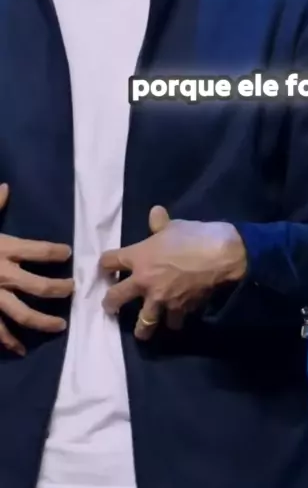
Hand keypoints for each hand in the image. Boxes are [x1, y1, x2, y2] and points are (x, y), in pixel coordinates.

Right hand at [0, 184, 73, 355]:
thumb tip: (5, 187)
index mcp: (4, 249)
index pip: (39, 250)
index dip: (56, 252)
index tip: (68, 253)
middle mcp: (3, 275)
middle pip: (40, 286)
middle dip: (60, 289)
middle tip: (72, 289)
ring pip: (24, 314)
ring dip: (44, 322)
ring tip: (61, 326)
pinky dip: (10, 342)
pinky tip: (22, 349)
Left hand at [100, 205, 246, 339]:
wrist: (220, 256)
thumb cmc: (194, 236)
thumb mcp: (174, 226)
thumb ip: (159, 224)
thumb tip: (155, 213)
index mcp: (138, 257)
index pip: (109, 261)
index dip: (105, 264)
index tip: (106, 268)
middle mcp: (143, 282)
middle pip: (115, 298)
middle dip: (110, 304)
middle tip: (110, 307)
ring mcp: (161, 300)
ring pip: (143, 324)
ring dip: (142, 329)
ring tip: (142, 332)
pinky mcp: (179, 310)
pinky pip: (174, 322)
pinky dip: (175, 321)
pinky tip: (176, 320)